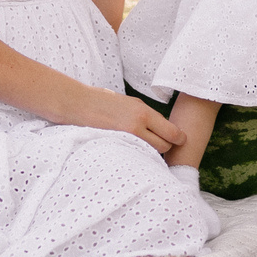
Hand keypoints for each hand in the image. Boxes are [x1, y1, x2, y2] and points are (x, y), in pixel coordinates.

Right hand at [68, 87, 186, 153]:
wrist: (77, 103)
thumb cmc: (101, 101)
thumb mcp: (128, 102)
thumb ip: (144, 114)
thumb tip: (159, 124)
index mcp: (143, 111)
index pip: (172, 132)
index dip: (178, 138)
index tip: (179, 140)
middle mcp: (138, 124)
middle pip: (164, 146)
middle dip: (164, 147)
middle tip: (158, 145)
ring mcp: (126, 137)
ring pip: (151, 153)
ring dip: (151, 153)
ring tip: (143, 149)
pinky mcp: (115, 146)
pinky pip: (135, 156)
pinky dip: (137, 156)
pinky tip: (132, 153)